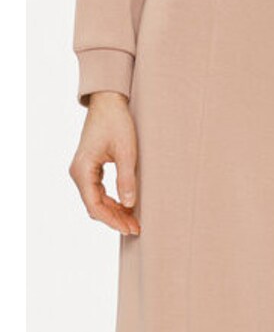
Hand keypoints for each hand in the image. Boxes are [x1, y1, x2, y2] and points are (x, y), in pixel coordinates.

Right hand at [69, 92, 140, 235]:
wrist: (108, 102)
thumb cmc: (117, 123)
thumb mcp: (127, 152)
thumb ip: (126, 179)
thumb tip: (129, 205)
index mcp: (82, 169)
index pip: (94, 206)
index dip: (112, 220)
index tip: (129, 229)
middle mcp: (78, 172)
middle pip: (94, 206)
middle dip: (115, 219)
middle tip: (136, 228)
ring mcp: (83, 171)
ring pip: (96, 201)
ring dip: (114, 212)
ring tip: (134, 221)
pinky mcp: (90, 169)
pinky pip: (98, 192)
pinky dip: (112, 202)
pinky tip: (127, 207)